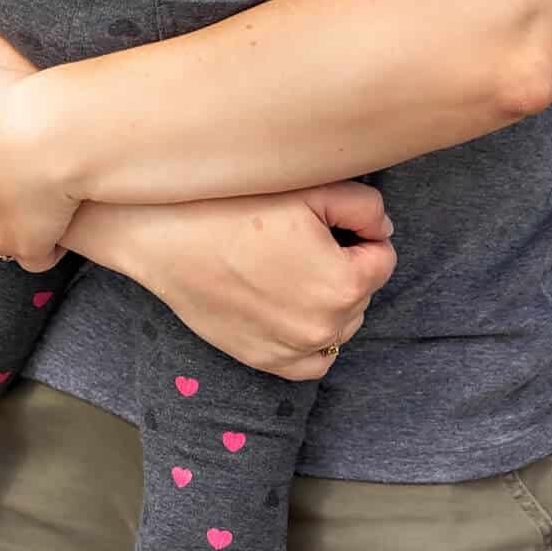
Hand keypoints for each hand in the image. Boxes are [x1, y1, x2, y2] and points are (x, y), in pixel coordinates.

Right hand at [98, 181, 396, 380]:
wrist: (167, 235)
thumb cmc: (237, 205)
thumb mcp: (313, 189)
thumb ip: (365, 207)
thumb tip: (382, 230)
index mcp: (342, 284)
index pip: (383, 258)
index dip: (362, 233)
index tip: (330, 218)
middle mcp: (323, 328)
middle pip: (362, 293)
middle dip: (347, 265)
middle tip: (306, 237)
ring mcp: (291, 350)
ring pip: (341, 326)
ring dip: (332, 300)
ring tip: (294, 265)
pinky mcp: (262, 360)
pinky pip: (312, 361)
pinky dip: (313, 337)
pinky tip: (291, 303)